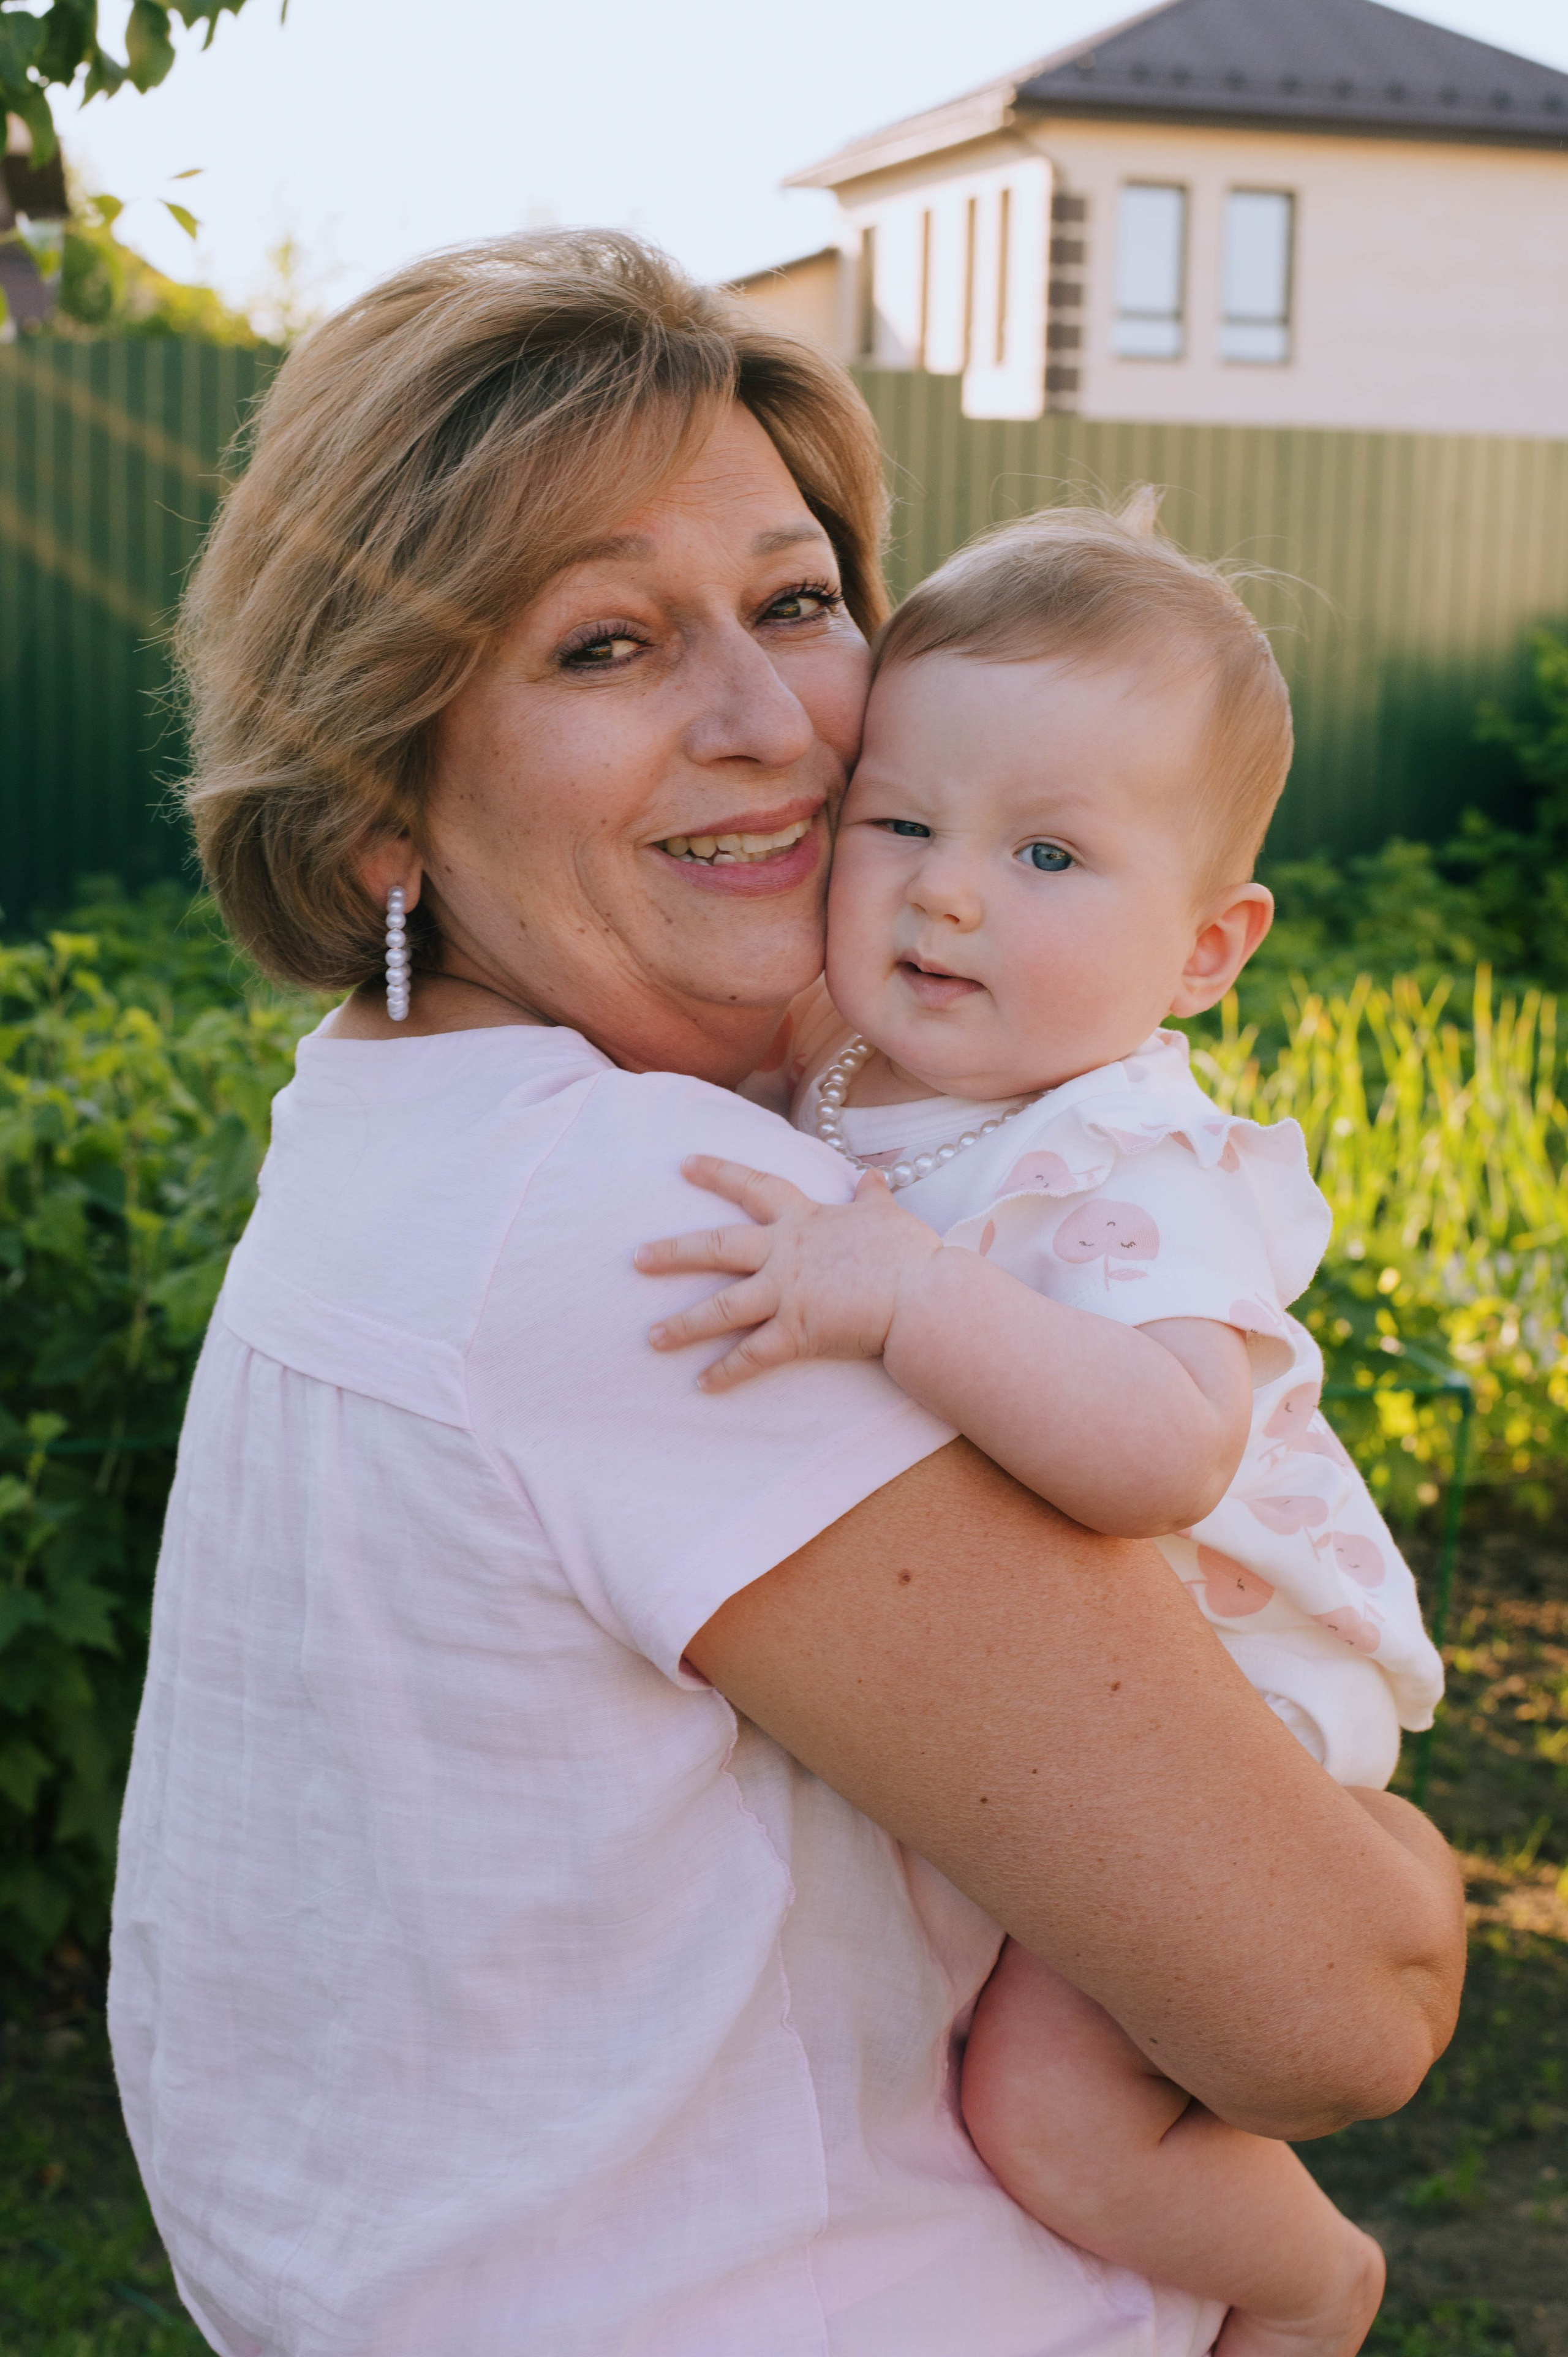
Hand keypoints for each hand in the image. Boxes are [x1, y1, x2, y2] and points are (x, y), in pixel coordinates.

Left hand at [635, 1154, 941, 1390]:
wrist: (924, 1296)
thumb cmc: (909, 1254)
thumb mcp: (888, 1214)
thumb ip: (873, 1196)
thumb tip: (872, 1177)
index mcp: (804, 1220)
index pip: (755, 1186)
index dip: (719, 1173)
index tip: (683, 1164)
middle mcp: (784, 1253)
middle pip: (717, 1246)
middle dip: (673, 1253)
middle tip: (635, 1259)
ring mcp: (786, 1293)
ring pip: (721, 1308)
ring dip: (684, 1324)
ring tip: (652, 1338)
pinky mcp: (796, 1332)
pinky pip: (752, 1356)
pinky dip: (725, 1373)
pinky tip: (701, 1386)